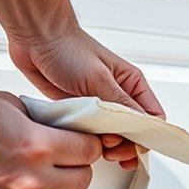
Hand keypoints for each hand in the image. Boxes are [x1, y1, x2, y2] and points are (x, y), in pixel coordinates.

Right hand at [0, 88, 102, 188]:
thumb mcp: (12, 106)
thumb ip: (42, 123)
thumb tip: (61, 131)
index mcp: (36, 147)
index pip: (88, 152)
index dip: (86, 145)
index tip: (81, 144)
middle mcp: (29, 180)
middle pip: (81, 181)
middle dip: (76, 167)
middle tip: (65, 159)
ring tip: (47, 179)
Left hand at [8, 27, 165, 170]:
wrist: (36, 37)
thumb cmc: (68, 47)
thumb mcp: (99, 78)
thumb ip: (121, 105)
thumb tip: (138, 128)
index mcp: (131, 85)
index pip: (152, 119)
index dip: (147, 137)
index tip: (135, 148)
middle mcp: (118, 96)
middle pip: (133, 132)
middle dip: (125, 146)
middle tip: (111, 150)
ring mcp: (99, 105)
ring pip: (111, 135)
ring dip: (105, 145)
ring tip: (96, 146)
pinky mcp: (80, 110)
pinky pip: (89, 132)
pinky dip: (87, 140)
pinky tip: (82, 142)